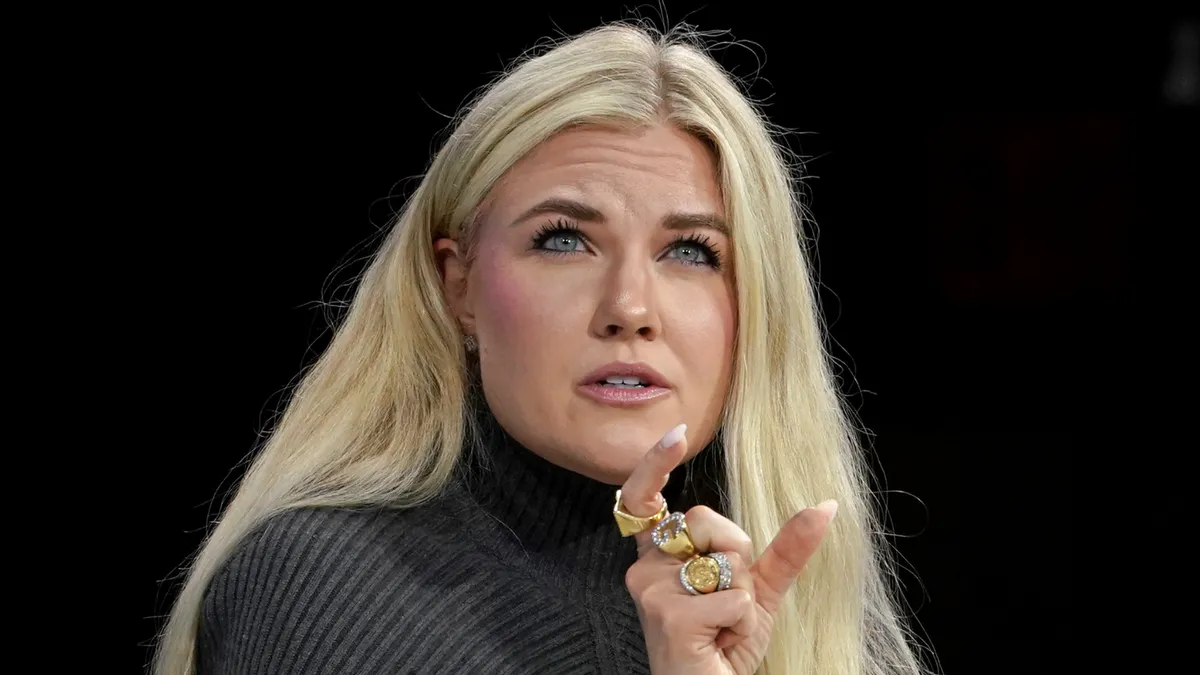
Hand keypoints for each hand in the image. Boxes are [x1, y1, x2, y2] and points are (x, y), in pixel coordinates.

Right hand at [621, 424, 837, 674]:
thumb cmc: (725, 645)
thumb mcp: (760, 590)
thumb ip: (786, 547)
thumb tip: (826, 504)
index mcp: (657, 556)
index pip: (642, 498)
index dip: (655, 463)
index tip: (676, 435)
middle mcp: (643, 568)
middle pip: (706, 519)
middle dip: (737, 554)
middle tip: (727, 599)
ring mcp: (650, 590)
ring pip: (726, 561)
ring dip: (744, 598)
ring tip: (723, 626)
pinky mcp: (668, 615)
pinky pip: (733, 597)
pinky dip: (743, 622)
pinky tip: (720, 642)